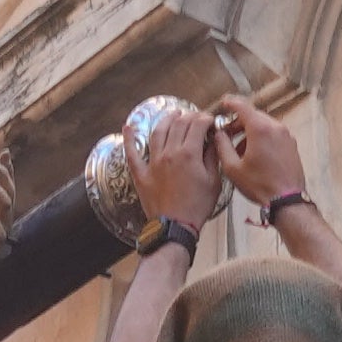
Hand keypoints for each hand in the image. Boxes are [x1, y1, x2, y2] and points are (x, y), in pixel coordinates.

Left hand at [127, 97, 220, 232]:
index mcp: (189, 154)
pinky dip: (128, 139)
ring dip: (166, 119)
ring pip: (158, 132)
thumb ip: (212, 157)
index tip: (210, 121)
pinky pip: (132, 153)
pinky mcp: (141, 174)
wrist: (176, 227)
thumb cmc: (197, 207)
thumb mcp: (214, 181)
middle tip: (195, 118)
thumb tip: (213, 141)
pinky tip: (127, 127)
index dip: (205, 118)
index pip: (197, 124)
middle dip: (189, 116)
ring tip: (173, 114)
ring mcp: (153, 162)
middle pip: (178, 124)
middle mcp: (170, 153)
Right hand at [210, 95, 308, 208]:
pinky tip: (254, 154)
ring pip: (263, 125)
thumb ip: (222, 146)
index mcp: (260, 129)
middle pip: (253, 115)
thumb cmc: (260, 185)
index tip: (223, 103)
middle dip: (238, 122)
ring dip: (249, 131)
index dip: (230, 103)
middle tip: (226, 133)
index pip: (242, 106)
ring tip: (239, 149)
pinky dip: (261, 137)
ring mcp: (286, 135)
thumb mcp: (232, 168)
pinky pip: (273, 134)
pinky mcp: (291, 144)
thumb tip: (218, 134)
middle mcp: (275, 127)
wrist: (286, 199)